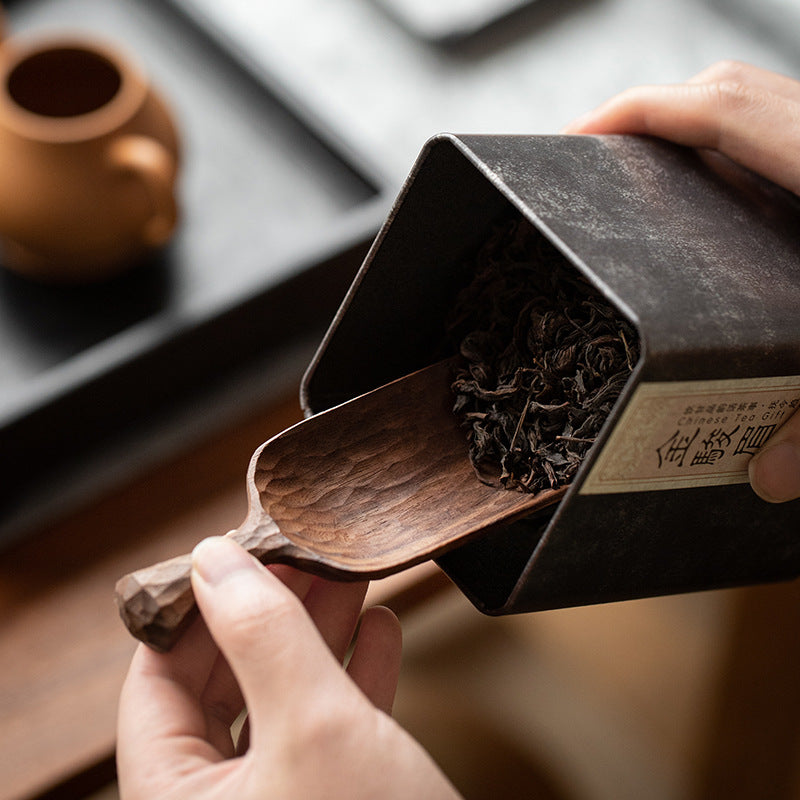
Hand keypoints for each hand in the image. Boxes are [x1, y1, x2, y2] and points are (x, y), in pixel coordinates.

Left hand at [117, 536, 460, 798]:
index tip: (232, 549)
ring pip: (281, 699)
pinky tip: (380, 631)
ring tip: (345, 574)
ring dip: (316, 633)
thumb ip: (263, 637)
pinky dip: (354, 674)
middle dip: (267, 612)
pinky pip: (329, 727)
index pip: (155, 682)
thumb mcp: (314, 728)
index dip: (192, 608)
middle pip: (224, 684)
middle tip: (300, 551)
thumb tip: (215, 558)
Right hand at [563, 60, 799, 501]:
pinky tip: (728, 198)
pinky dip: (743, 148)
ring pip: (764, 101)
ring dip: (696, 126)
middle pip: (731, 90)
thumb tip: (771, 480)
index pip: (719, 111)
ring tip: (648, 178)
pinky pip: (790, 131)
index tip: (577, 142)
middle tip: (599, 167)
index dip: (637, 113)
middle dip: (651, 113)